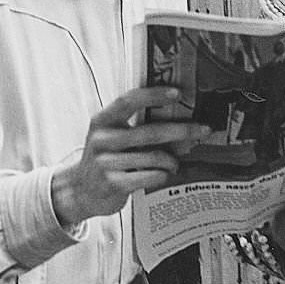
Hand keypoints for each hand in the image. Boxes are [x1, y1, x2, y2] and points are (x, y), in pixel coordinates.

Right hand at [51, 86, 210, 226]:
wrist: (81, 191)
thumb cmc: (106, 158)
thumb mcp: (113, 136)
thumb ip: (137, 125)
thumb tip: (181, 118)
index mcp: (102, 121)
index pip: (129, 101)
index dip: (154, 95)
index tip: (177, 93)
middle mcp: (102, 140)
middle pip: (150, 132)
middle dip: (182, 130)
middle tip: (203, 130)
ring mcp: (106, 163)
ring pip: (154, 157)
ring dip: (173, 160)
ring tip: (176, 162)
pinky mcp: (113, 183)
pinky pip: (150, 175)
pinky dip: (163, 174)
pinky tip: (165, 174)